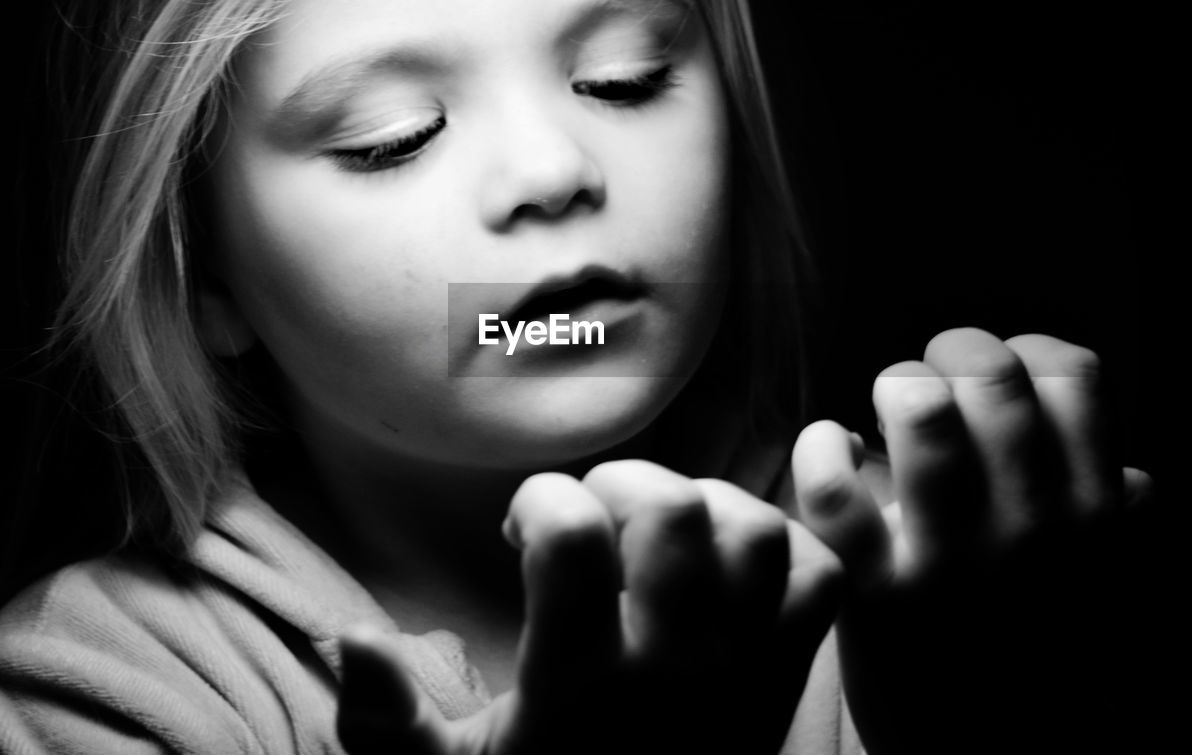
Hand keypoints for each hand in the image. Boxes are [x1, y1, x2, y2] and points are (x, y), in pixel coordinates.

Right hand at [337, 461, 843, 754]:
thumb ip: (386, 725)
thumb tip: (353, 638)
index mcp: (579, 687)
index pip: (572, 540)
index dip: (541, 501)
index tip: (524, 531)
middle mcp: (671, 671)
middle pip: (674, 512)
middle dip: (623, 484)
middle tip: (594, 516)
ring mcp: (743, 672)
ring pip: (755, 532)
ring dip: (708, 503)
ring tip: (662, 530)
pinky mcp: (790, 680)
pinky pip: (821, 578)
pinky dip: (786, 544)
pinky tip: (730, 556)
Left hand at [791, 329, 1152, 754]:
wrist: (978, 749)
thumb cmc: (1025, 644)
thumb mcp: (1095, 585)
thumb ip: (1109, 522)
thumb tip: (1133, 479)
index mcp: (1092, 516)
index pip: (1074, 377)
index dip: (1027, 353)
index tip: (1003, 377)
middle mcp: (1031, 531)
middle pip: (991, 377)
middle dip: (951, 354)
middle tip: (932, 384)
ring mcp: (951, 560)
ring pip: (920, 410)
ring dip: (897, 387)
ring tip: (887, 410)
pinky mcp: (873, 591)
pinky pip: (832, 485)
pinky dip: (821, 445)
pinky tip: (833, 447)